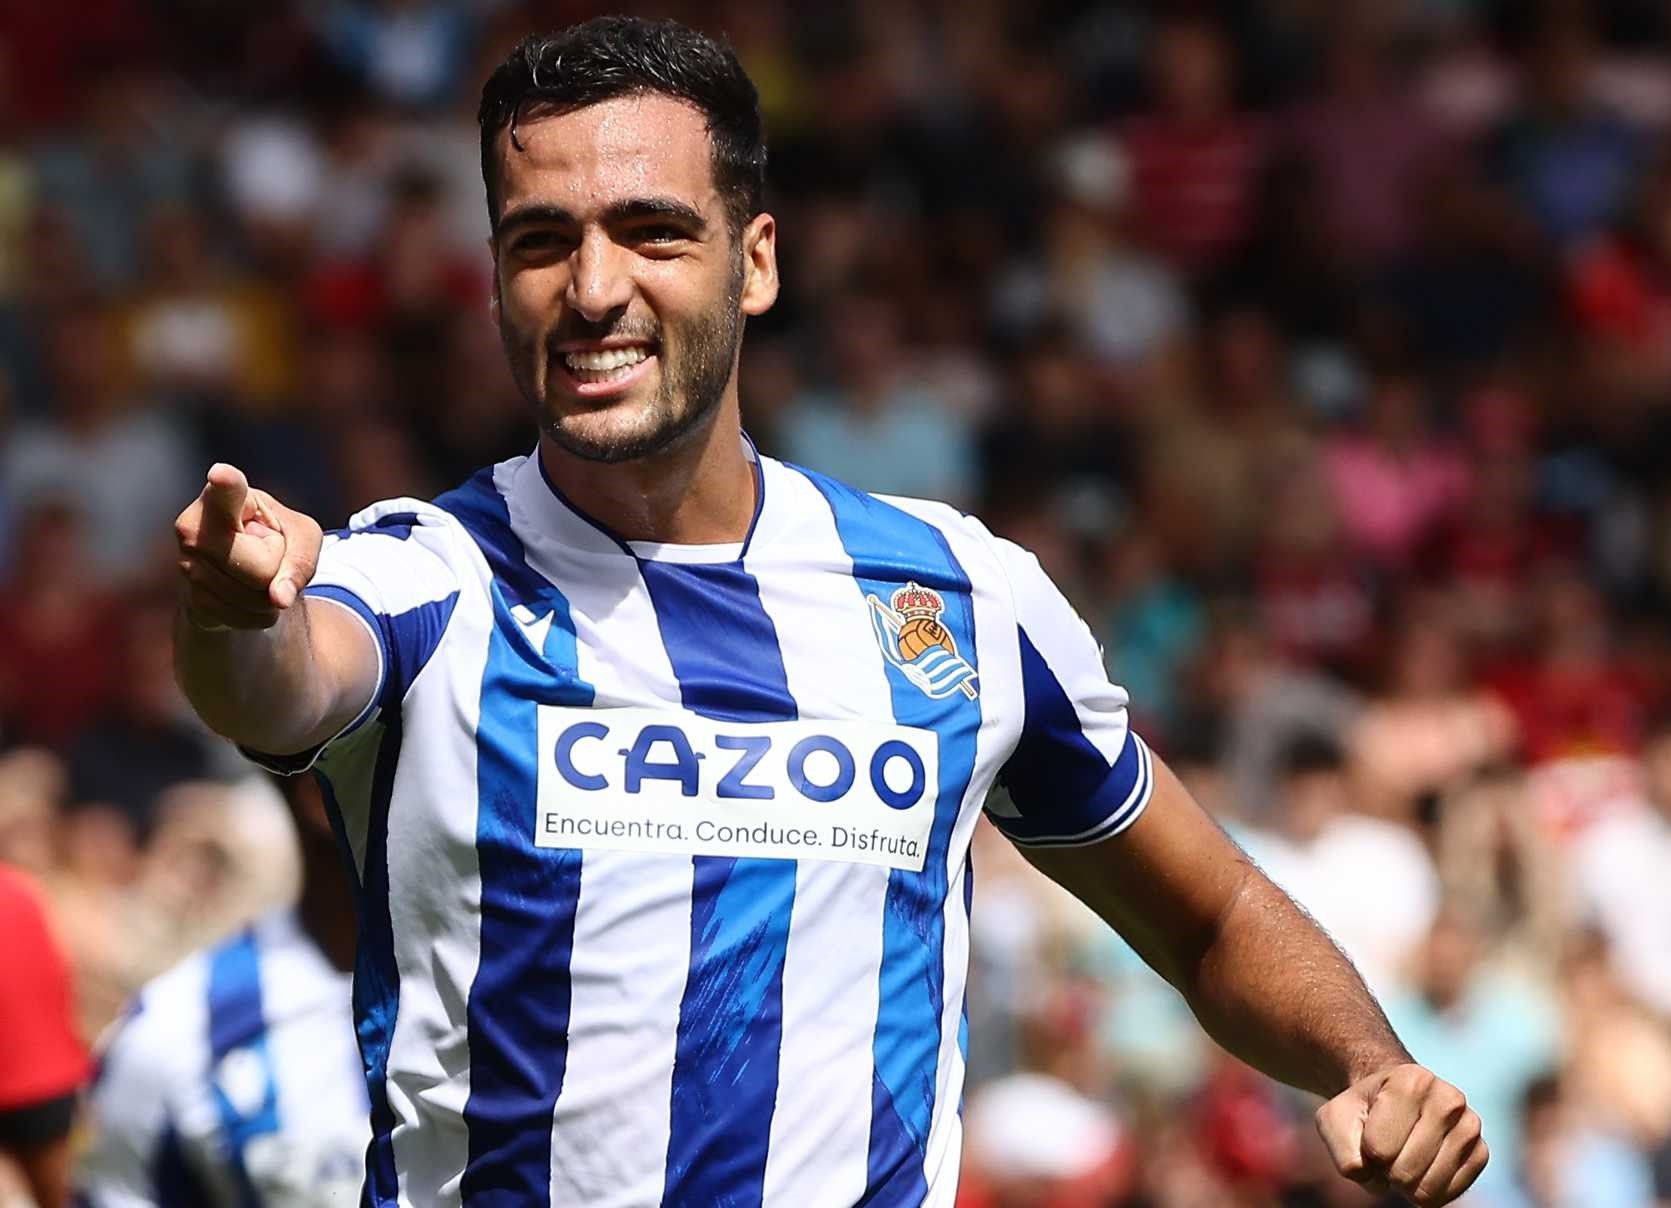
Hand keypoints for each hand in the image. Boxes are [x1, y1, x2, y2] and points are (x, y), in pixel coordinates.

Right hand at [174, 463, 322, 630]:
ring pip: (255, 598)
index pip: (227, 491)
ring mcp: (187, 564)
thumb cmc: (276, 539)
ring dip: (268, 596)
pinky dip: (257, 614)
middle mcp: (194, 526)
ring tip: (252, 574)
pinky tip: (244, 597)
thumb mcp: (303, 538)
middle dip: (277, 570)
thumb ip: (302, 560)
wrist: (240, 573)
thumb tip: (278, 598)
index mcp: (224, 496)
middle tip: (262, 553)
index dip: (227, 484)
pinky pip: (244, 618)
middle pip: (262, 569)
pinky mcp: (189, 598)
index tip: (222, 474)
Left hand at [1316, 1063, 1487, 1205]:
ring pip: (1427, 1188)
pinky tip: (1422, 1166)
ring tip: (1403, 1153)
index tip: (1370, 1129)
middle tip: (1387, 1146)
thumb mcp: (1335, 1120)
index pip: (1379, 1149)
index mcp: (1412, 1079)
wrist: (1393, 1102)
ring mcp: (1470, 1124)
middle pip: (1404, 1172)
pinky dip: (1428, 1191)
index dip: (1366, 1150)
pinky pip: (1449, 1195)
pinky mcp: (1481, 1152)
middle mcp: (1450, 1097)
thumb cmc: (1363, 1111)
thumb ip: (1343, 1151)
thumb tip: (1373, 1177)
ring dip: (1406, 1182)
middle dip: (1386, 1169)